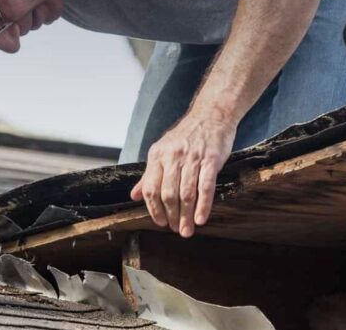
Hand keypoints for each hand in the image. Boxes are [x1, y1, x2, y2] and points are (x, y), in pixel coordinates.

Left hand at [129, 113, 234, 237]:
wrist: (211, 115)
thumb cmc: (186, 136)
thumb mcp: (162, 150)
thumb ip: (149, 175)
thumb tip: (134, 195)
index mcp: (157, 155)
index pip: (150, 188)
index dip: (153, 209)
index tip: (160, 222)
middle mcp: (173, 156)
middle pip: (168, 194)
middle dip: (171, 216)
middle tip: (176, 230)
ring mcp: (192, 158)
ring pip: (186, 193)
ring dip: (186, 215)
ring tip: (187, 230)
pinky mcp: (211, 159)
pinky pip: (205, 186)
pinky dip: (203, 205)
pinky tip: (201, 218)